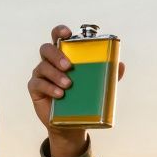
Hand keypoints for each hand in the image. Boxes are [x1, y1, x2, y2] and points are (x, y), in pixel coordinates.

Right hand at [27, 24, 124, 156]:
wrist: (71, 125)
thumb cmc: (82, 99)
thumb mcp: (97, 86)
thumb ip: (107, 75)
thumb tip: (120, 65)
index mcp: (63, 55)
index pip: (57, 37)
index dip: (60, 31)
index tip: (67, 33)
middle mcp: (50, 62)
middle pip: (46, 49)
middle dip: (57, 55)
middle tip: (69, 66)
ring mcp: (41, 75)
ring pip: (42, 66)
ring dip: (55, 74)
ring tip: (68, 85)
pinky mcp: (35, 89)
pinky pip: (38, 84)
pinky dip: (49, 88)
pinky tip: (60, 94)